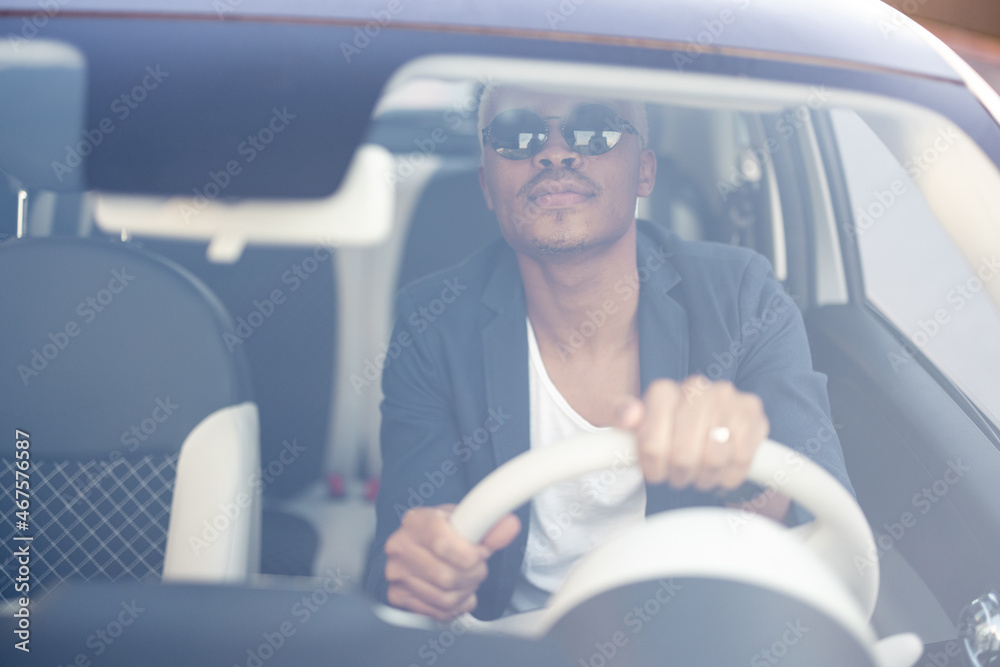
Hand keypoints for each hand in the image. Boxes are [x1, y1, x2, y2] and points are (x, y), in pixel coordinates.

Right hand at [384, 504, 520, 620]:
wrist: (420, 542)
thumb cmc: (442, 529)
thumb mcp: (465, 518)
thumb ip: (489, 524)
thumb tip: (509, 526)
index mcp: (416, 521)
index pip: (443, 544)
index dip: (471, 555)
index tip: (482, 553)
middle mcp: (400, 547)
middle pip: (447, 576)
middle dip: (473, 575)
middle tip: (478, 566)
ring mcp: (397, 573)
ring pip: (445, 598)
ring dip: (467, 592)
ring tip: (468, 578)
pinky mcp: (398, 596)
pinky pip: (438, 612)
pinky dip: (456, 607)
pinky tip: (458, 592)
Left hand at [614, 376, 768, 490]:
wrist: (703, 423)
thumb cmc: (664, 429)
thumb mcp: (631, 426)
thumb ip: (619, 416)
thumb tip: (630, 415)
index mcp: (662, 392)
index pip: (652, 446)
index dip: (654, 469)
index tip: (656, 472)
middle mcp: (696, 388)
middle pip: (683, 456)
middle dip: (680, 475)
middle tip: (679, 475)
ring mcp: (727, 398)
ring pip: (714, 460)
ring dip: (705, 477)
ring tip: (699, 473)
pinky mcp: (753, 413)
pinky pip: (741, 459)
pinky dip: (729, 475)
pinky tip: (720, 471)